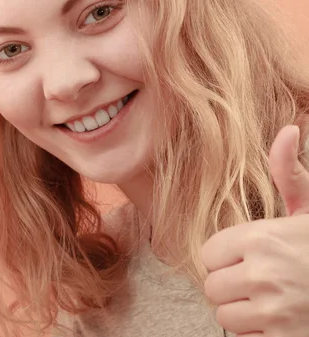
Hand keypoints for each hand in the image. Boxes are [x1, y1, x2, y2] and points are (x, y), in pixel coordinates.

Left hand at [202, 125, 308, 336]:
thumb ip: (289, 174)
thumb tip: (288, 127)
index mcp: (262, 238)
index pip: (208, 255)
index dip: (226, 257)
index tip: (249, 256)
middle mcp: (264, 274)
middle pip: (212, 287)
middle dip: (232, 285)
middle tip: (261, 280)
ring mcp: (275, 311)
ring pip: (225, 316)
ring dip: (244, 311)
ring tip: (271, 300)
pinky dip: (260, 333)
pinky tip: (281, 319)